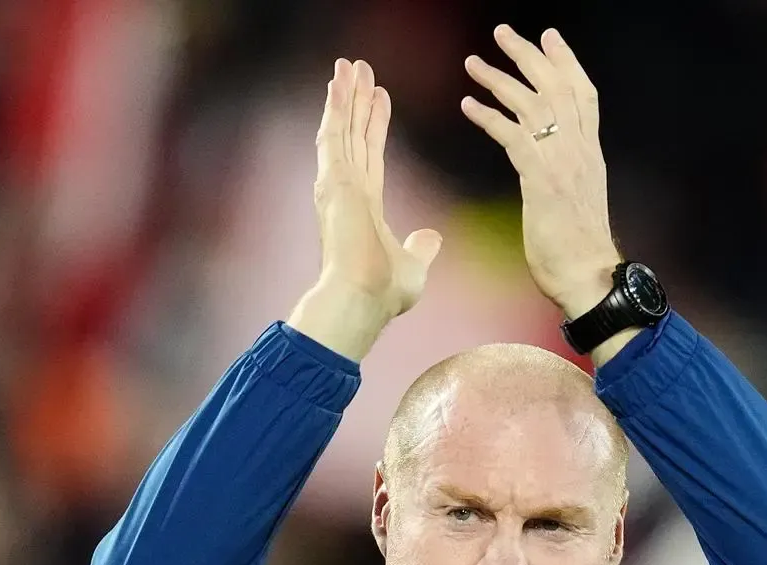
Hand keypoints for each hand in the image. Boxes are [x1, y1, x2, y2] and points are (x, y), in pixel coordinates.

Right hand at [313, 59, 442, 319]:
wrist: (363, 298)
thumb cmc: (384, 293)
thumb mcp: (414, 264)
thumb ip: (421, 247)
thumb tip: (432, 236)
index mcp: (364, 208)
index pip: (371, 155)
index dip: (375, 125)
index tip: (380, 98)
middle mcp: (347, 192)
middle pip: (353, 136)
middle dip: (357, 102)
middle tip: (360, 70)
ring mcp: (337, 186)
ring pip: (341, 129)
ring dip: (343, 96)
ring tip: (347, 64)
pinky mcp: (333, 181)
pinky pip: (333, 135)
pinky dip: (335, 107)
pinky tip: (338, 82)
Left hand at [461, 26, 619, 316]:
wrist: (587, 277)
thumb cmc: (579, 250)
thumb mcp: (577, 201)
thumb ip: (567, 175)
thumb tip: (552, 168)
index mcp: (590, 153)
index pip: (583, 94)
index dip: (566, 62)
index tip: (549, 36)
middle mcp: (580, 150)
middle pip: (556, 87)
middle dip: (528, 55)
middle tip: (503, 32)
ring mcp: (562, 162)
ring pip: (532, 104)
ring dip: (499, 79)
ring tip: (473, 63)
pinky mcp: (542, 179)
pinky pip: (513, 135)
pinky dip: (489, 116)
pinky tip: (468, 105)